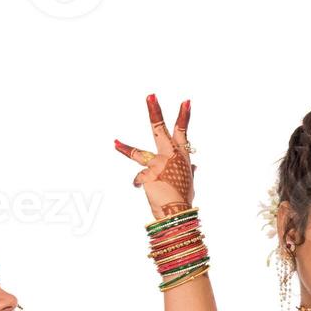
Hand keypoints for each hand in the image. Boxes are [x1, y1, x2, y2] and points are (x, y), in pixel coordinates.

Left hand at [113, 92, 195, 218]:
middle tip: (150, 96)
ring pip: (137, 153)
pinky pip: (138, 179)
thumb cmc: (184, 199)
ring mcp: (158, 163)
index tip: (185, 101)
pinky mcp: (147, 174)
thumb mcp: (190, 183)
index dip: (184, 115)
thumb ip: (190, 171)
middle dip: (155, 112)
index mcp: (182, 156)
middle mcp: (171, 156)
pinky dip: (140, 185)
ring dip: (124, 148)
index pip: (183, 132)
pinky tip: (144, 191)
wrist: (177, 214)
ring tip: (115, 143)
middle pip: (160, 130)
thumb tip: (195, 166)